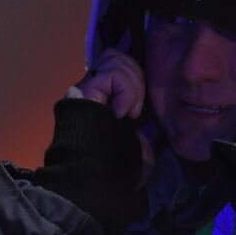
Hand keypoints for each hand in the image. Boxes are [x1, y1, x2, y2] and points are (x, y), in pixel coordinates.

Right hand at [66, 49, 155, 186]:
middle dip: (136, 77)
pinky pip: (112, 74)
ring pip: (114, 58)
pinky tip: (121, 114)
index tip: (142, 97)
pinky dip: (125, 92)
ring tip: (130, 114)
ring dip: (132, 86)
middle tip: (137, 111)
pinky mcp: (83, 92)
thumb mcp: (140, 137)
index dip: (134, 70)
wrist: (101, 179)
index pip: (118, 63)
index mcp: (106, 98)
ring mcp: (86, 88)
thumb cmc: (120, 166)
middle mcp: (93, 89)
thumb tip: (152, 105)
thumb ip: (143, 116)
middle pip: (116, 55)